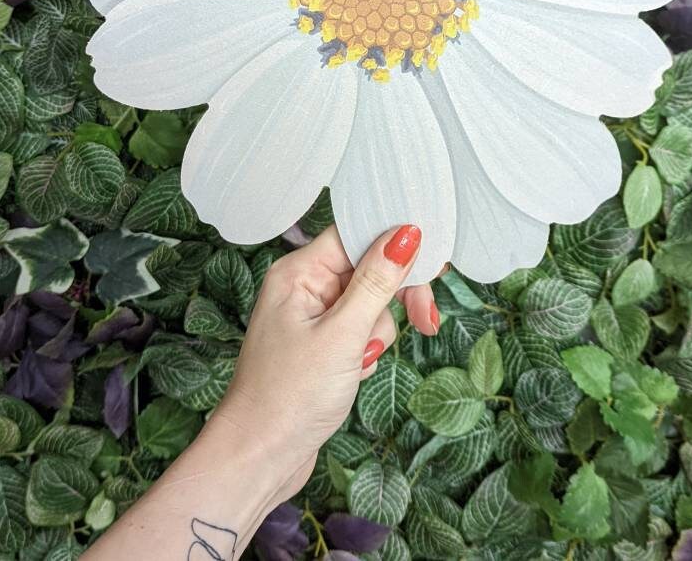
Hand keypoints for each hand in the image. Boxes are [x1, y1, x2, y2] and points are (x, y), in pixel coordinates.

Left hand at [211, 223, 439, 505]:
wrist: (259, 458)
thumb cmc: (288, 397)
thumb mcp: (343, 335)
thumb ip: (376, 282)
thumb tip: (406, 233)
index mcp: (298, 272)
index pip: (356, 234)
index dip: (395, 245)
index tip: (432, 262)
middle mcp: (303, 286)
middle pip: (368, 267)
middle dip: (395, 296)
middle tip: (426, 320)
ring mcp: (311, 316)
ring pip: (369, 302)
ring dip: (378, 331)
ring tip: (362, 361)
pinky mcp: (320, 344)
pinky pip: (360, 329)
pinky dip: (368, 348)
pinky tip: (356, 372)